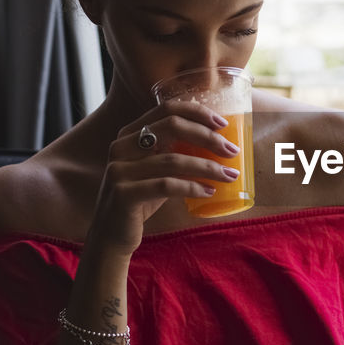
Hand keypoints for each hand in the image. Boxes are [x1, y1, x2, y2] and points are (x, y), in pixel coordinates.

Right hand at [87, 99, 240, 253]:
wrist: (111, 235)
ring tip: (229, 175)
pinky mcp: (123, 194)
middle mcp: (120, 146)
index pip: (166, 109)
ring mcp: (119, 169)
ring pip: (173, 160)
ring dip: (207, 167)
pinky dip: (193, 187)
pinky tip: (209, 191)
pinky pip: (167, 185)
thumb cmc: (140, 200)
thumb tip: (218, 143)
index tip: (223, 124)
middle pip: (171, 127)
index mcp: (129, 133)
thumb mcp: (155, 170)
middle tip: (232, 150)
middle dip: (207, 137)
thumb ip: (174, 152)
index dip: (197, 112)